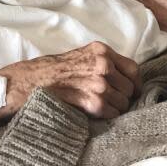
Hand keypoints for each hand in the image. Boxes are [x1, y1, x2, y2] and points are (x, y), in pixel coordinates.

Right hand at [0, 41, 141, 118]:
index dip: (135, 83)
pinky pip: (112, 112)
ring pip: (123, 102)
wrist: (31, 81)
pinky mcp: (92, 100)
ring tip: (103, 107)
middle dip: (125, 97)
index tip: (133, 91)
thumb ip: (103, 61)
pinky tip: (97, 112)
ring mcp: (98, 82)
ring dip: (116, 108)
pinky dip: (108, 115)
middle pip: (130, 87)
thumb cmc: (54, 69)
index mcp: (101, 51)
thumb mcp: (82, 55)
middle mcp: (103, 64)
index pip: (133, 68)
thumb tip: (124, 77)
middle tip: (115, 102)